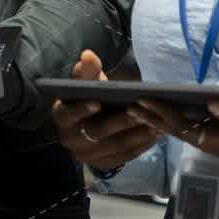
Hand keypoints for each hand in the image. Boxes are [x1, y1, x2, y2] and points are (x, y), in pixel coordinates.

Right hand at [53, 50, 162, 172]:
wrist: (87, 126)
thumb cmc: (87, 98)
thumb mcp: (85, 83)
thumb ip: (87, 70)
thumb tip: (88, 55)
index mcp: (62, 117)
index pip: (69, 114)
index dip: (81, 109)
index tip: (97, 102)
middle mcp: (71, 139)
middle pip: (97, 133)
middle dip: (119, 122)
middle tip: (139, 110)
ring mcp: (88, 155)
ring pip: (115, 146)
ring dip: (136, 134)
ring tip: (156, 122)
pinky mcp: (105, 163)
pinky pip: (126, 156)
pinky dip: (142, 145)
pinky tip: (156, 133)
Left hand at [130, 98, 218, 190]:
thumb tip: (211, 104)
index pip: (191, 129)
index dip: (166, 115)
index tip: (144, 101)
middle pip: (186, 134)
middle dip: (158, 118)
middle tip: (132, 103)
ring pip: (192, 136)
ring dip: (167, 122)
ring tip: (143, 108)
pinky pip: (202, 137)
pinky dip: (184, 127)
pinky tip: (173, 118)